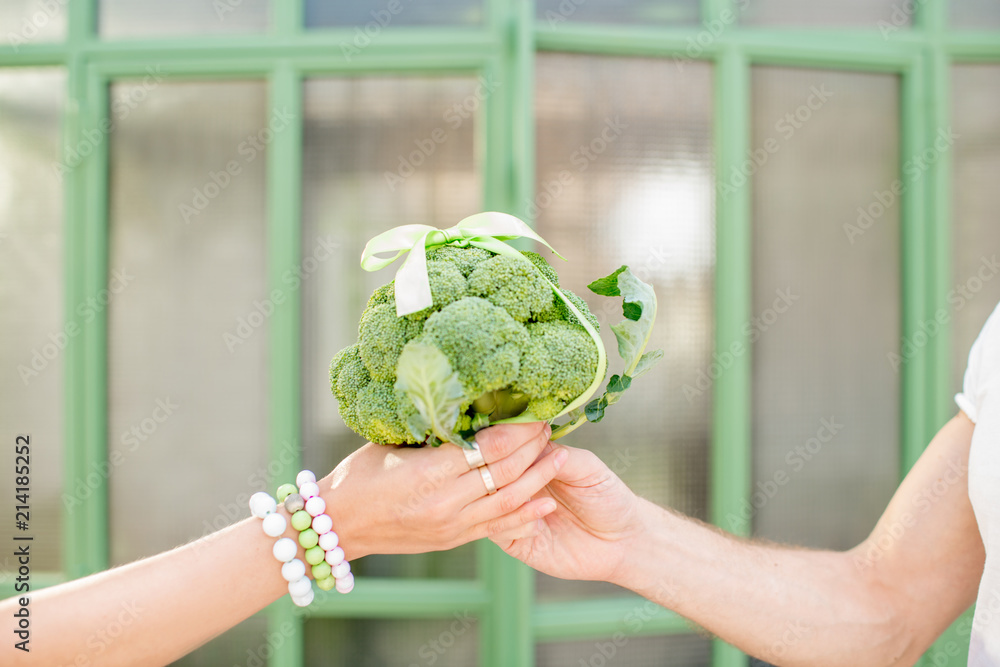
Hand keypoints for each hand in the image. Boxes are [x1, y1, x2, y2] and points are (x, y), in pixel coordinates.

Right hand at [322, 422, 563, 558]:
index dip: (517, 430)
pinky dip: (525, 514)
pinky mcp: (453, 539)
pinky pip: (497, 527)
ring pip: (508, 501)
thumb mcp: (392, 443)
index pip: (489, 447)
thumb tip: (465, 404)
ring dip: (538, 478)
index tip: (534, 413)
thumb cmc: (358, 476)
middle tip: (551, 427)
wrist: (337, 526)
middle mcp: (446, 502)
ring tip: (560, 457)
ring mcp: (452, 525)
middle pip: (505, 472)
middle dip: (533, 448)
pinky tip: (546, 501)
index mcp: (430, 472)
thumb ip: (431, 429)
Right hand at [490, 443, 643, 583]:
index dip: (504, 442)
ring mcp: (514, 514)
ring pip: (488, 502)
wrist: (624, 540)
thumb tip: (526, 436)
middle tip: (527, 473)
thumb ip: (555, 453)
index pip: (503, 447)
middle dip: (503, 471)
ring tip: (546, 501)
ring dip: (511, 499)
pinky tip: (541, 522)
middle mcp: (517, 486)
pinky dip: (516, 523)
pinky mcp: (516, 542)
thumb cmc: (608, 496)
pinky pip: (498, 530)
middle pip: (489, 474)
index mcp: (530, 462)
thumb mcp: (586, 467)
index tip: (512, 440)